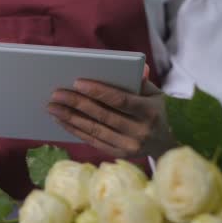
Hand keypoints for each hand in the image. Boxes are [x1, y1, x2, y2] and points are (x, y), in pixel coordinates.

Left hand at [47, 69, 173, 157]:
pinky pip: (93, 141)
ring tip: (52, 108)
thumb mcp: (156, 94)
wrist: (168, 143)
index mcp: (150, 112)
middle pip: (102, 116)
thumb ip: (141, 81)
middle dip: (76, 104)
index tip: (77, 82)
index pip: (120, 100)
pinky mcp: (120, 155)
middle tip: (56, 94)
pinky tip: (62, 121)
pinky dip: (76, 131)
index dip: (98, 91)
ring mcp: (129, 146)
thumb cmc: (157, 111)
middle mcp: (140, 131)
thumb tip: (131, 67)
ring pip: (94, 130)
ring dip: (70, 118)